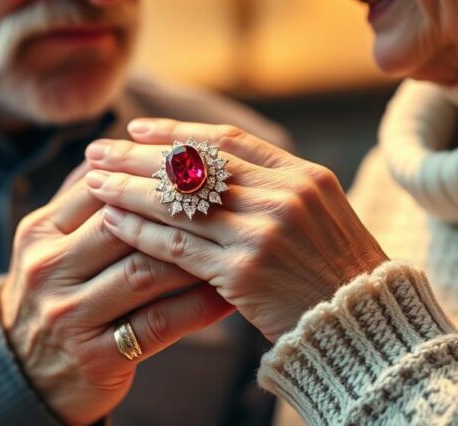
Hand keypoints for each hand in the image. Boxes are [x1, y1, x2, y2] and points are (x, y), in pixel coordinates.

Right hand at [0, 175, 234, 424]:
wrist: (26, 375)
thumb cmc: (56, 294)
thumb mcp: (51, 243)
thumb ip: (82, 198)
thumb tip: (122, 143)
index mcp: (39, 232)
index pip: (97, 188)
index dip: (148, 175)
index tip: (195, 168)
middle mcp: (48, 269)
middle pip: (123, 225)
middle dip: (177, 211)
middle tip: (227, 200)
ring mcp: (69, 314)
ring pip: (144, 272)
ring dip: (195, 257)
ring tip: (236, 244)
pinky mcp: (96, 356)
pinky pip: (160, 322)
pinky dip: (198, 306)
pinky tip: (228, 295)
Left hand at [83, 118, 387, 342]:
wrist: (364, 327)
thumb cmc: (338, 273)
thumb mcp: (319, 213)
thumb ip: (274, 186)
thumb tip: (214, 166)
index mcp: (302, 175)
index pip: (224, 141)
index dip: (174, 132)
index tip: (136, 128)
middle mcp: (282, 195)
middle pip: (192, 165)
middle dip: (137, 155)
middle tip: (97, 148)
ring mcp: (262, 232)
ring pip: (177, 202)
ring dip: (128, 189)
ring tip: (93, 181)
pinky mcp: (243, 271)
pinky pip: (176, 244)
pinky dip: (140, 231)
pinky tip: (112, 221)